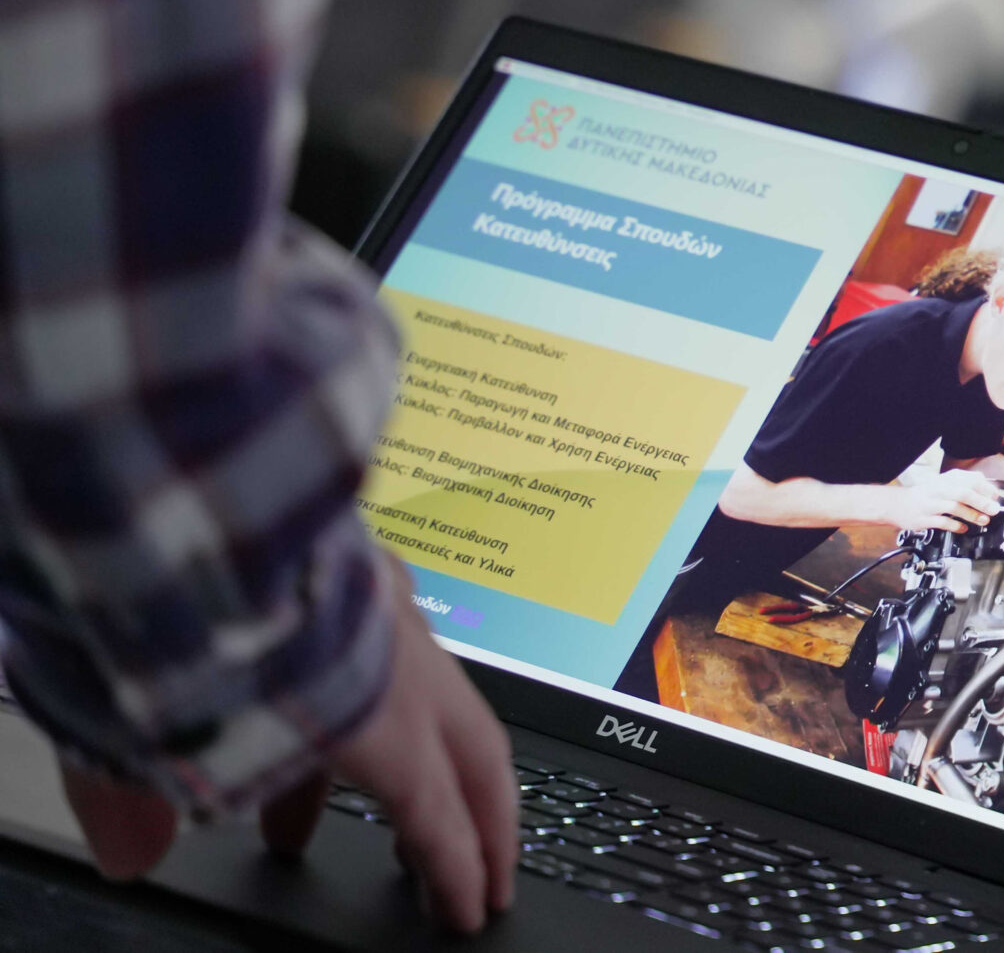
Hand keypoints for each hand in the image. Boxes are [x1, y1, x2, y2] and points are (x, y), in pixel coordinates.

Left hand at [60, 556, 516, 932]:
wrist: (196, 481)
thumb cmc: (193, 603)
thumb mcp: (142, 732)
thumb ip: (141, 802)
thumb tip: (126, 846)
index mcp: (377, 713)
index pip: (436, 813)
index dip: (459, 871)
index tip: (471, 908)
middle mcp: (401, 653)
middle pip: (477, 750)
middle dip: (489, 818)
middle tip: (491, 868)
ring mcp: (383, 598)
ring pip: (426, 692)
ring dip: (403, 761)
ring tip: (316, 821)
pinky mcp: (353, 555)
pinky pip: (385, 638)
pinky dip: (368, 689)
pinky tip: (316, 700)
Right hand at [882, 468, 1003, 533]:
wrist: (897, 504)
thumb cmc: (925, 495)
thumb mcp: (943, 483)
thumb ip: (964, 483)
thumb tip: (986, 485)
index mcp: (944, 479)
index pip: (968, 479)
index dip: (984, 488)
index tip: (995, 496)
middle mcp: (937, 489)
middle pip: (962, 492)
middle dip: (981, 502)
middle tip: (993, 510)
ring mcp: (930, 504)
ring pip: (953, 507)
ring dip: (971, 514)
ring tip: (982, 520)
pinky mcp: (924, 519)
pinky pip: (942, 522)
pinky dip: (955, 526)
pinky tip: (964, 529)